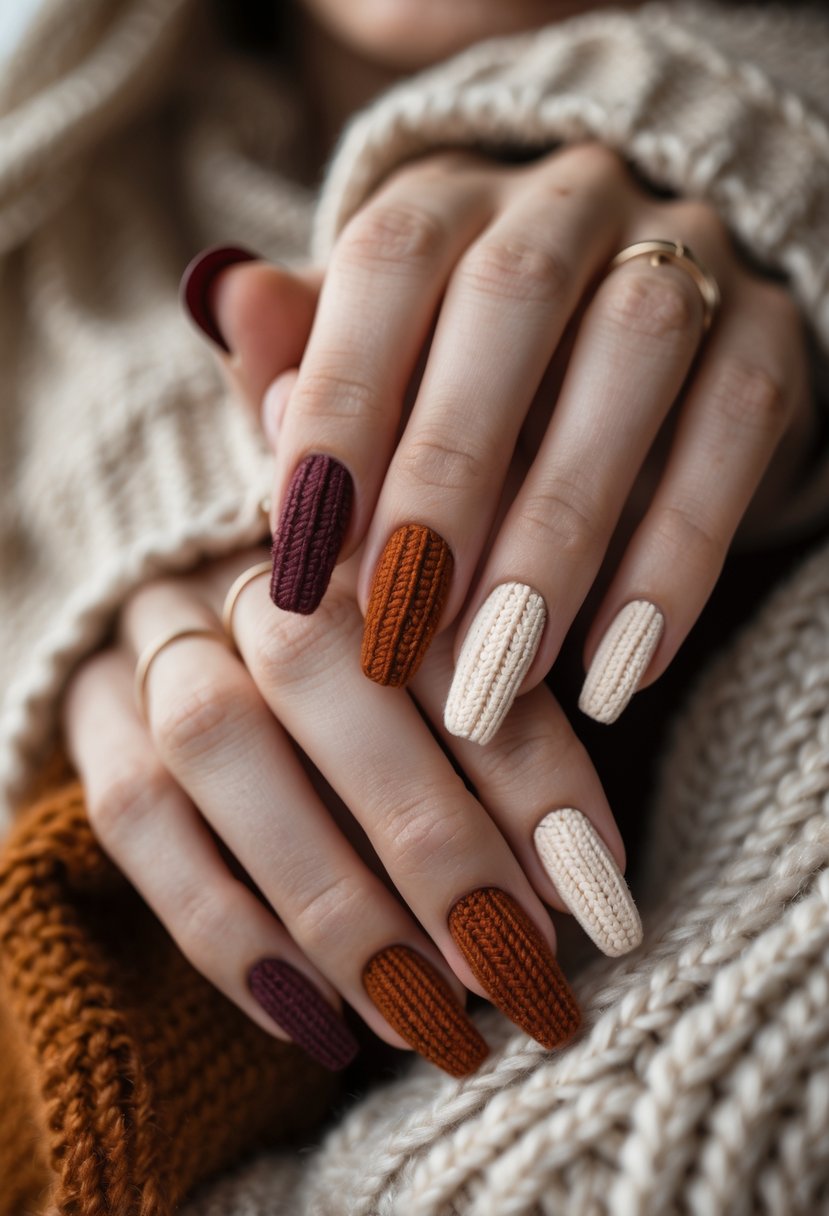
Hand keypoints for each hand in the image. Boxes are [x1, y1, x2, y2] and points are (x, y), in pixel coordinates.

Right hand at [63, 538, 637, 1076]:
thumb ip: (508, 734)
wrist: (212, 618)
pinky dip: (226, 928)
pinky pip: (133, 816)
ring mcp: (157, 639)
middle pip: (317, 668)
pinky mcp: (90, 716)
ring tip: (428, 1019)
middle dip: (425, 832)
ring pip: (217, 748)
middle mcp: (246, 572)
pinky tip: (316, 1018)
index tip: (595, 886)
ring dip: (329, 899)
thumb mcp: (450, 677)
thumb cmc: (372, 666)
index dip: (525, 764)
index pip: (447, 638)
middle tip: (515, 965)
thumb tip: (581, 878)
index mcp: (362, 537)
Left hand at [191, 141, 815, 739]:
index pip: (386, 264)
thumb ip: (303, 352)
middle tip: (405, 627)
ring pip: (633, 357)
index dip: (340, 402)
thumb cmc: (467, 373)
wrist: (643, 338)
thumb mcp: (377, 362)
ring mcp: (684, 252)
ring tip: (509, 668)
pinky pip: (734, 432)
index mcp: (450, 197)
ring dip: (561, 530)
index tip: (306, 555)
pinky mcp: (768, 333)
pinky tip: (622, 668)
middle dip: (448, 476)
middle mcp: (567, 199)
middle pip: (509, 301)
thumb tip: (222, 307)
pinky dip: (676, 560)